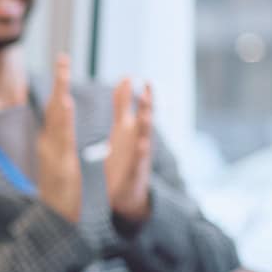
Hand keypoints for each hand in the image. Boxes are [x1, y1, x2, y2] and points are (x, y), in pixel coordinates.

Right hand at [35, 53, 82, 221]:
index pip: (56, 107)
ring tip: (64, 79)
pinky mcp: (60, 168)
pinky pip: (62, 143)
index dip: (59, 84)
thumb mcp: (61, 161)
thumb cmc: (62, 194)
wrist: (58, 221)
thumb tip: (58, 119)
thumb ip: (60, 139)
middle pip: (53, 108)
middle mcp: (49, 146)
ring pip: (56, 124)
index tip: (63, 60)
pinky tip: (65, 107)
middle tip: (63, 58)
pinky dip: (62, 124)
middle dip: (58, 82)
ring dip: (59, 100)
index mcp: (53, 142)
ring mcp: (53, 157)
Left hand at [103, 79, 155, 224]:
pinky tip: (141, 145)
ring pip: (144, 139)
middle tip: (148, 88)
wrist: (127, 194)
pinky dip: (140, 154)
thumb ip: (123, 104)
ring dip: (145, 127)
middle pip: (145, 120)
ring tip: (146, 115)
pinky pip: (137, 162)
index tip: (140, 78)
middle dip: (146, 105)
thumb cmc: (125, 156)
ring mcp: (138, 157)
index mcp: (132, 129)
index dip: (139, 93)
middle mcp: (138, 140)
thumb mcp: (123, 126)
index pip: (138, 107)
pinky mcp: (134, 173)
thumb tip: (126, 78)